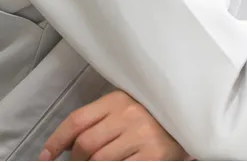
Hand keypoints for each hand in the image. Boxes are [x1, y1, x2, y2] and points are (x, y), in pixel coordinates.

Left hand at [39, 91, 190, 160]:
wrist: (192, 119)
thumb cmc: (155, 116)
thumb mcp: (129, 106)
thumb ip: (103, 117)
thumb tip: (68, 143)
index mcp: (120, 99)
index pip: (77, 120)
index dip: (56, 140)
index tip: (47, 155)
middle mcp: (130, 114)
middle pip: (85, 144)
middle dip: (76, 159)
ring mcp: (142, 136)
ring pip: (98, 160)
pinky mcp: (153, 155)